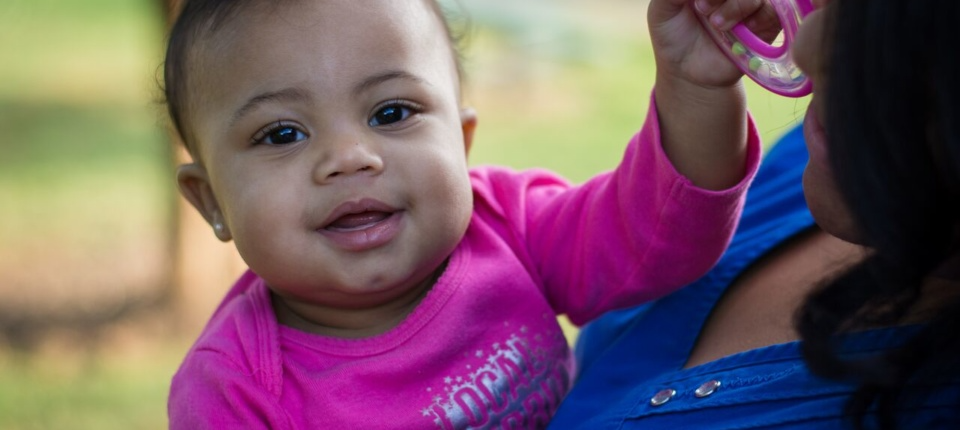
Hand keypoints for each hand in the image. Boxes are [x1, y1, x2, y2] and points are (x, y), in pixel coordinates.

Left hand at [648, 0, 780, 89]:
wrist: (685, 70)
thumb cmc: (672, 36)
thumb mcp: (663, 8)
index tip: (696, 3)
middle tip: (701, 8)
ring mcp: (750, 4)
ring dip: (736, 6)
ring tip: (716, 24)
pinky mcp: (765, 24)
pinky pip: (773, 11)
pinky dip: (758, 17)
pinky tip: (741, 29)